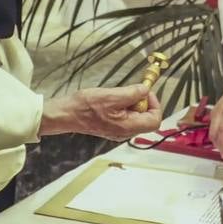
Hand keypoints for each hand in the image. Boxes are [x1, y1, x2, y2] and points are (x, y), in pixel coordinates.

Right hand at [39, 84, 160, 139]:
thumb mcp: (112, 95)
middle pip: (146, 118)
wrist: (67, 114)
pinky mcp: (112, 128)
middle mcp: (126, 133)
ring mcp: (119, 131)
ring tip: (117, 95)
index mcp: (128, 127)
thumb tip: (146, 90)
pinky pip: (126, 117)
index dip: (154, 104)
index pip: (155, 120)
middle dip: (142, 102)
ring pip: (136, 116)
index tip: (146, 92)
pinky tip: (112, 100)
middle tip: (130, 91)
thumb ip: (133, 94)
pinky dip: (124, 106)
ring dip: (132, 103)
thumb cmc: (86, 107)